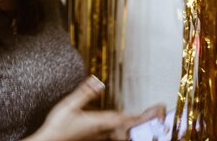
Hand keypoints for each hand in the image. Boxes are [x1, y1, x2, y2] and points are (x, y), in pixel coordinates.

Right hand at [29, 76, 165, 140]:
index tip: (157, 110)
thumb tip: (97, 81)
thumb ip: (84, 93)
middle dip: (143, 121)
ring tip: (146, 120)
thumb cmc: (58, 126)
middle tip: (158, 113)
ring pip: (121, 133)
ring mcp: (98, 136)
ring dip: (134, 126)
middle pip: (128, 127)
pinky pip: (113, 135)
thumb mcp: (69, 105)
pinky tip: (122, 127)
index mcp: (100, 122)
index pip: (126, 119)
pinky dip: (123, 130)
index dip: (142, 115)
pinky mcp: (94, 138)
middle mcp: (102, 131)